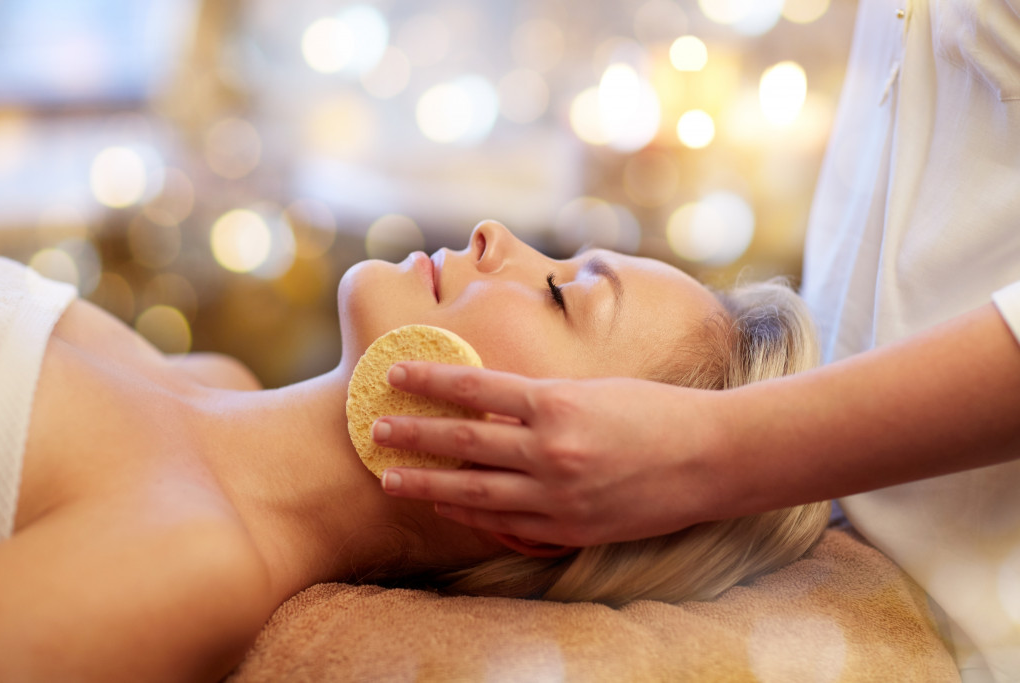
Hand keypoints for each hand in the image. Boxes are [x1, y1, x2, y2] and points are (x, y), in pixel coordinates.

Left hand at [372, 362, 727, 546]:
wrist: (711, 458)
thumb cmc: (656, 412)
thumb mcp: (593, 390)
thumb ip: (541, 401)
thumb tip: (491, 404)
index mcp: (556, 403)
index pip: (475, 388)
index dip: (430, 381)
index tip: (395, 374)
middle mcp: (550, 450)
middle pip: (464, 441)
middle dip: (414, 435)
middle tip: (375, 429)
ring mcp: (558, 495)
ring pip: (474, 491)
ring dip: (427, 485)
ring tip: (390, 479)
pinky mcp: (569, 528)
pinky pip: (507, 525)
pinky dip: (473, 516)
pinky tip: (447, 508)